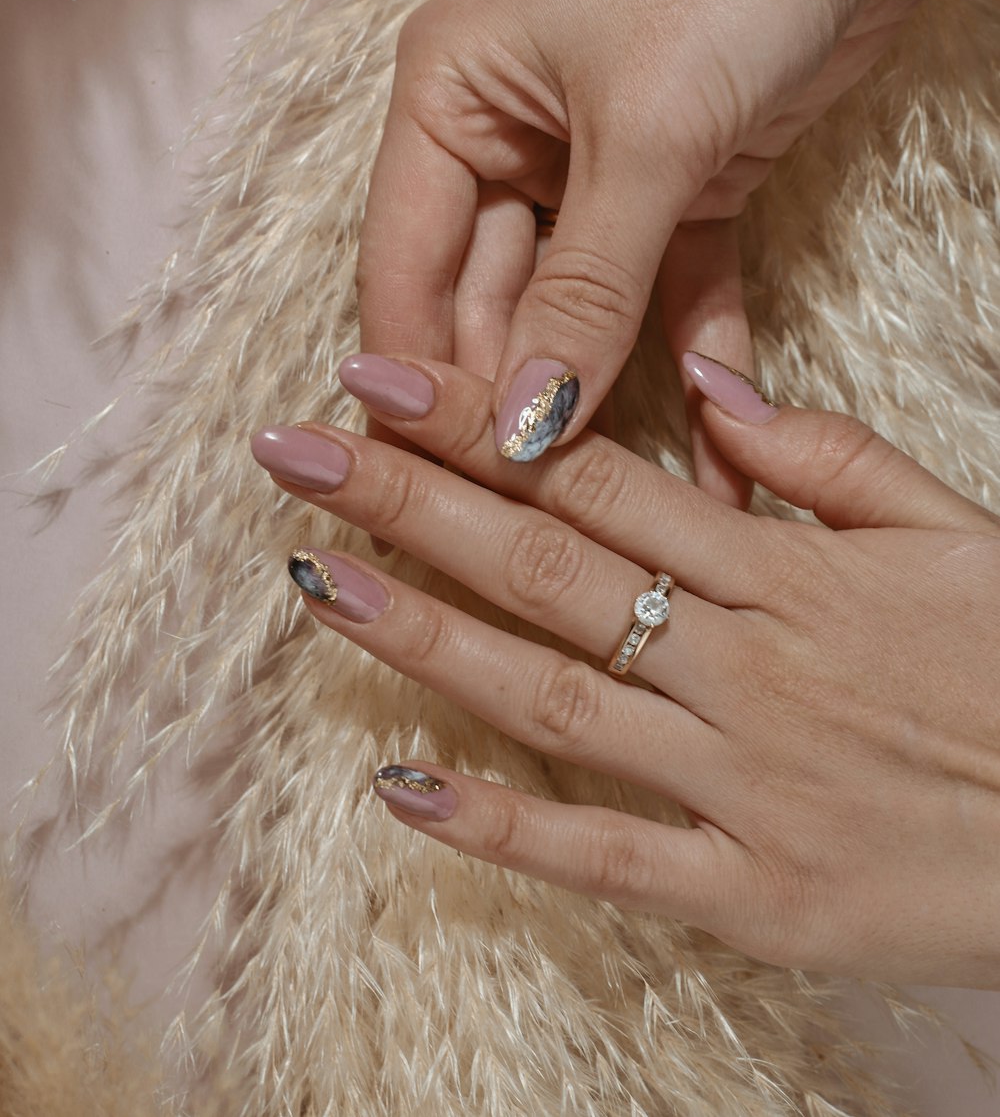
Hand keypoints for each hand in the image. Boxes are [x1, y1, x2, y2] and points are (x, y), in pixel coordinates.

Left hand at [251, 353, 999, 985]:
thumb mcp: (956, 530)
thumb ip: (828, 456)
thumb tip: (704, 385)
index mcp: (786, 569)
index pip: (597, 479)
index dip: (479, 426)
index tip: (380, 381)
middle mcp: (743, 663)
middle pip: (546, 568)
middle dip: (411, 502)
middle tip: (297, 454)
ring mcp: (738, 780)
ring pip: (551, 695)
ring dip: (422, 638)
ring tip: (314, 581)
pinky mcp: (751, 890)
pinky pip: (606, 855)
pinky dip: (502, 826)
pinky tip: (401, 789)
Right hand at [357, 0, 999, 501]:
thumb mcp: (642, 142)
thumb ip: (580, 296)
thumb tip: (523, 430)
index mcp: (446, 97)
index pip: (406, 269)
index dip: (417, 383)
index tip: (427, 490)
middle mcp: (503, 133)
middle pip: (487, 301)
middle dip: (519, 400)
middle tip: (537, 515)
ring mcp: (591, 165)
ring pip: (575, 308)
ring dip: (605, 394)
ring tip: (622, 503)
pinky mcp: (676, 183)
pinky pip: (663, 291)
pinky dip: (689, 353)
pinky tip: (715, 439)